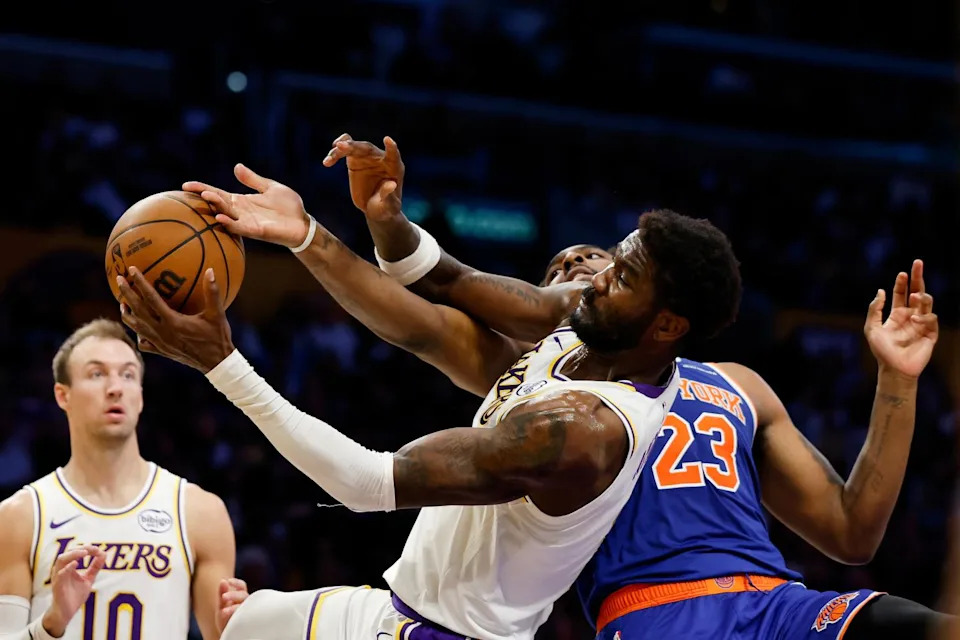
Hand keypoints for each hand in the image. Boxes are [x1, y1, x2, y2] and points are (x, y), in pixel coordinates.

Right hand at [42, 546, 106, 636]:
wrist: (66, 613)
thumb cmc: (75, 596)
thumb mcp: (88, 579)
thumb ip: (95, 568)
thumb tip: (104, 554)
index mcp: (69, 567)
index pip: (76, 552)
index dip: (87, 548)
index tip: (98, 549)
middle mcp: (62, 570)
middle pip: (68, 553)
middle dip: (81, 548)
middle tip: (93, 549)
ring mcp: (58, 577)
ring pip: (61, 560)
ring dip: (73, 554)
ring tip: (85, 552)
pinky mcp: (57, 586)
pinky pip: (60, 574)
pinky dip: (68, 567)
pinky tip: (76, 564)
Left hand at [118, 266, 234, 372]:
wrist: (216, 364)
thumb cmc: (217, 337)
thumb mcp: (217, 314)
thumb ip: (212, 292)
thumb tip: (211, 270)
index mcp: (172, 322)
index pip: (151, 298)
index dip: (140, 283)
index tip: (132, 269)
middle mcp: (162, 332)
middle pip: (137, 310)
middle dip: (126, 293)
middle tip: (118, 279)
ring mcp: (159, 343)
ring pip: (136, 327)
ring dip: (127, 313)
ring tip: (122, 302)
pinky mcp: (161, 351)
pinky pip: (143, 342)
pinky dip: (137, 333)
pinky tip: (138, 328)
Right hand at [183, 165, 310, 247]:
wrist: (303, 224)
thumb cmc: (288, 207)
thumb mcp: (270, 187)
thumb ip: (253, 179)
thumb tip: (236, 166)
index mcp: (242, 201)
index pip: (218, 193)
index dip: (202, 188)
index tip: (186, 185)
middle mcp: (241, 212)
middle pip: (218, 203)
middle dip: (205, 196)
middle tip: (192, 190)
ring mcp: (247, 222)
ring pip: (227, 214)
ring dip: (216, 206)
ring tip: (205, 197)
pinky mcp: (256, 231)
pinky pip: (240, 228)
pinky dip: (229, 223)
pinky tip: (220, 218)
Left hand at [217, 578, 248, 632]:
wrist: (230, 637)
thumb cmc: (226, 621)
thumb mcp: (221, 607)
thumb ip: (221, 594)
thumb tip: (223, 580)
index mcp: (241, 598)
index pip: (242, 586)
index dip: (236, 582)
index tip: (229, 581)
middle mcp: (247, 603)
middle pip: (243, 594)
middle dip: (233, 595)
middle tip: (223, 597)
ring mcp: (249, 612)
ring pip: (246, 605)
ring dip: (235, 607)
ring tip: (224, 612)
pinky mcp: (250, 621)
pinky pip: (247, 616)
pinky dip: (238, 616)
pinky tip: (231, 619)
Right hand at [322, 133, 403, 220]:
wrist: (375, 208)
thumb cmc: (386, 207)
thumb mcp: (389, 206)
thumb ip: (388, 196)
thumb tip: (390, 185)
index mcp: (394, 167)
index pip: (393, 155)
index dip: (391, 148)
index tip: (388, 140)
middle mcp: (381, 158)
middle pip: (368, 148)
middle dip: (355, 146)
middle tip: (341, 146)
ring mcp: (367, 157)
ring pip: (354, 146)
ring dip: (342, 148)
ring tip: (331, 156)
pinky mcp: (355, 160)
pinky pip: (344, 150)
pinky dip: (335, 154)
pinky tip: (327, 162)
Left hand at [864, 259, 937, 379]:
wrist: (894, 369)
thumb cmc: (881, 351)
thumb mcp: (871, 328)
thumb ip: (874, 309)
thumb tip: (881, 291)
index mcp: (897, 314)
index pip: (901, 294)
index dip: (901, 283)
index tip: (902, 273)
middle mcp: (910, 317)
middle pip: (917, 292)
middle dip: (918, 278)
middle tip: (918, 263)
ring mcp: (921, 324)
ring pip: (927, 303)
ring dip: (922, 297)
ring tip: (916, 296)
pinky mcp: (931, 333)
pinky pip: (931, 319)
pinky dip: (924, 317)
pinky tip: (915, 320)